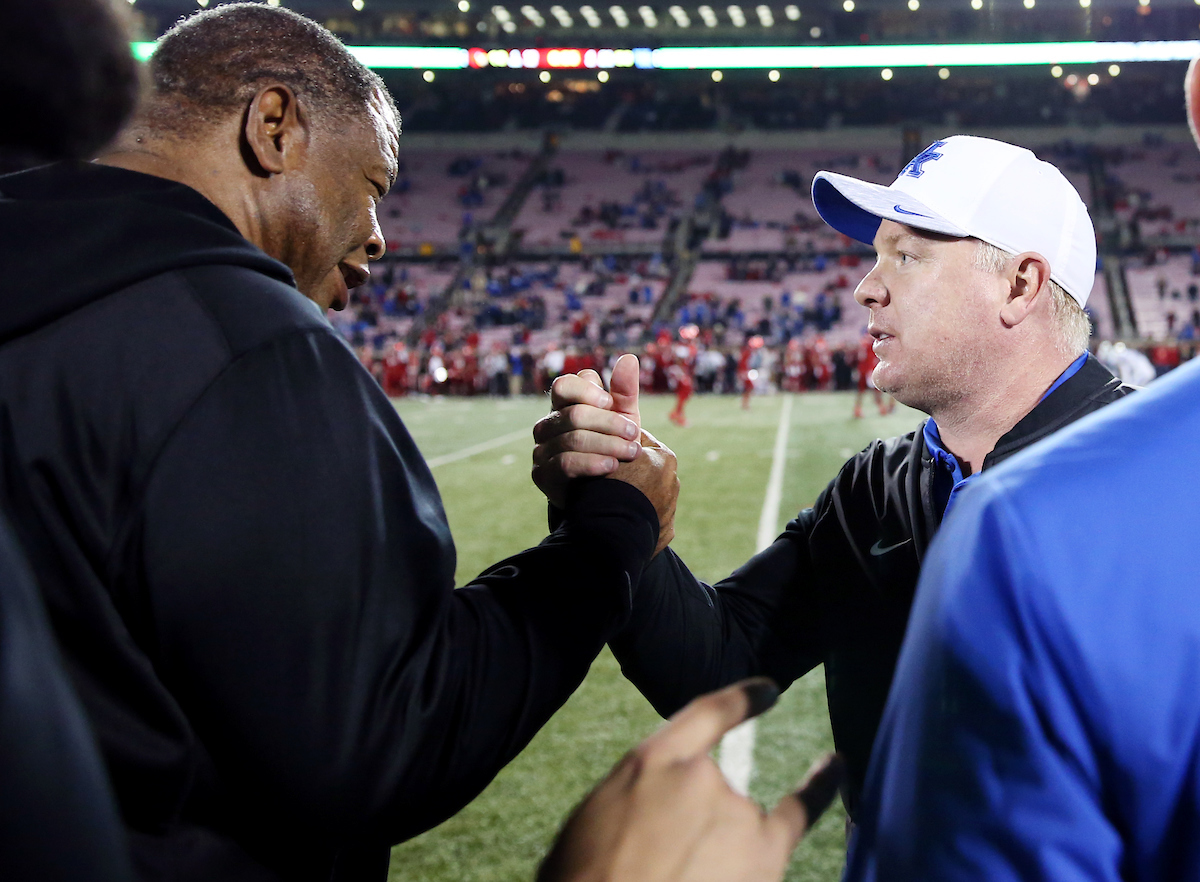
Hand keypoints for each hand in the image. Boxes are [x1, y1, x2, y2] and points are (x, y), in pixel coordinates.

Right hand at [533, 354, 642, 508]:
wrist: (603, 491)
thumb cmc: (612, 446)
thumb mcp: (622, 418)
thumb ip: (624, 391)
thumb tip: (629, 358)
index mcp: (563, 406)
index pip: (564, 385)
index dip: (588, 391)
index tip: (611, 403)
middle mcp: (547, 425)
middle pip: (574, 414)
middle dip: (609, 423)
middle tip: (634, 434)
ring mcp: (541, 450)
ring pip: (572, 439)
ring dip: (608, 445)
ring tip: (632, 453)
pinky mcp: (542, 475)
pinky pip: (565, 463)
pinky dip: (592, 463)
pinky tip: (612, 466)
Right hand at [537, 678, 844, 881]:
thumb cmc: (589, 877)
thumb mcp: (597, 821)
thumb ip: (638, 800)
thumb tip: (662, 813)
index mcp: (649, 762)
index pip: (704, 716)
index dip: (740, 702)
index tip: (769, 690)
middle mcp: (699, 776)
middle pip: (715, 784)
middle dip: (691, 826)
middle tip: (664, 865)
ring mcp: (736, 814)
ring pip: (741, 820)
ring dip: (717, 849)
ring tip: (679, 874)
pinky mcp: (765, 856)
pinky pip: (799, 811)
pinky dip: (819, 786)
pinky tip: (836, 767)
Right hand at [609, 428, 677, 556]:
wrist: (610, 532)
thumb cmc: (605, 487)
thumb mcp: (608, 454)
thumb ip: (617, 443)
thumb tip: (616, 433)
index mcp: (664, 457)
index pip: (640, 441)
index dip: (620, 445)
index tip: (605, 452)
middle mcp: (673, 481)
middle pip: (648, 469)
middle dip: (632, 472)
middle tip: (608, 478)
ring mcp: (671, 508)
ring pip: (651, 495)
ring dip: (636, 496)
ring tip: (613, 502)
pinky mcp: (665, 531)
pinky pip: (650, 518)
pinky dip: (638, 518)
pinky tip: (621, 519)